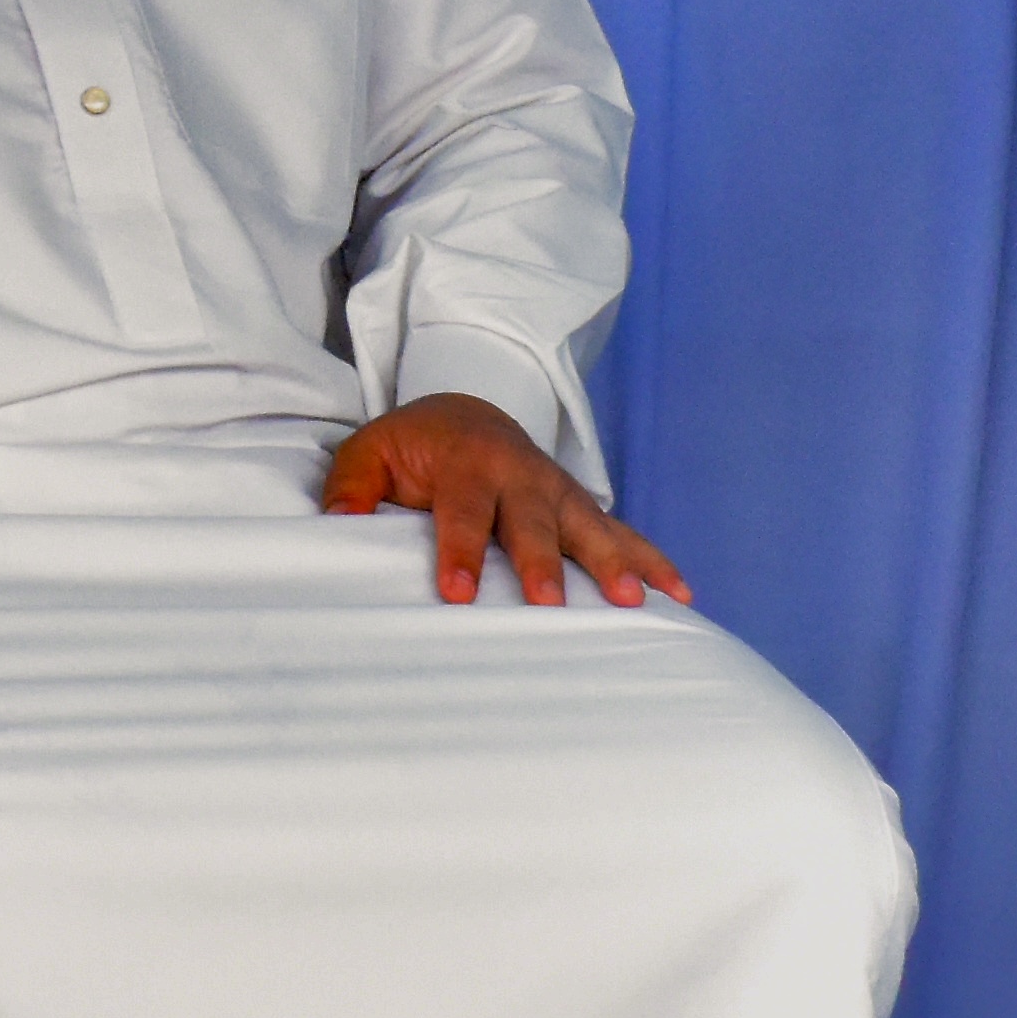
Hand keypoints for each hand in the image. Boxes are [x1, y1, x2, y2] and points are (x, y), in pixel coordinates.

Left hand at [320, 390, 687, 607]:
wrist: (467, 411)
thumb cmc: (413, 446)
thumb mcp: (370, 452)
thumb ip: (352, 486)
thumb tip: (338, 522)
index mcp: (465, 464)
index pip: (462, 511)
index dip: (461, 551)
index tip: (459, 594)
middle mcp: (518, 475)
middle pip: (533, 522)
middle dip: (543, 563)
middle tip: (550, 605)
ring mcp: (557, 490)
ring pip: (588, 526)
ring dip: (611, 562)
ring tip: (632, 601)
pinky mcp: (581, 506)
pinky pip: (622, 533)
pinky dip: (652, 560)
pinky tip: (678, 594)